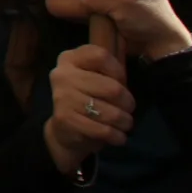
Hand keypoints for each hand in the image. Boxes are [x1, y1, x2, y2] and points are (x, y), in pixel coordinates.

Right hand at [44, 44, 134, 171]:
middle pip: (112, 87)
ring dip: (124, 121)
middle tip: (128, 109)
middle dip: (128, 102)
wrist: (64, 129)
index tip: (121, 83)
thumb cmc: (86, 98)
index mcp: (70, 59)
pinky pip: (103, 130)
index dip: (118, 71)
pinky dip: (117, 136)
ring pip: (110, 112)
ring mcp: (62, 97)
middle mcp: (62, 74)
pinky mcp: (65, 119)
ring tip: (125, 124)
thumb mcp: (95, 78)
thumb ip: (108, 72)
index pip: (101, 56)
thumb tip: (126, 82)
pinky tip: (119, 137)